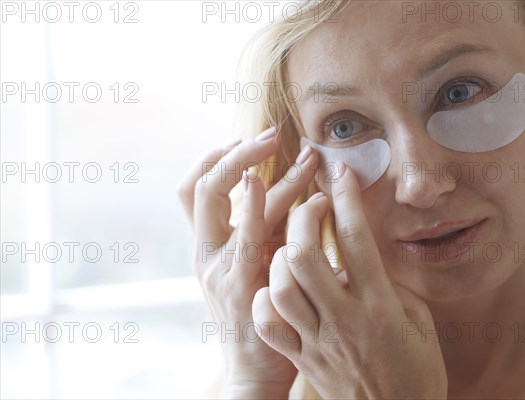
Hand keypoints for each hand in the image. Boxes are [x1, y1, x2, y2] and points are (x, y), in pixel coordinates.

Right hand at [177, 128, 318, 397]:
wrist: (255, 369)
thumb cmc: (261, 312)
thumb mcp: (254, 266)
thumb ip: (265, 232)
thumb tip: (289, 192)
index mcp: (207, 246)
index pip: (193, 189)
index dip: (213, 158)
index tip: (242, 138)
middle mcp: (206, 252)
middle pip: (202, 187)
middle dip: (236, 154)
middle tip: (272, 135)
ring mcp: (219, 267)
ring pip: (227, 202)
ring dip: (264, 171)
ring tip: (304, 156)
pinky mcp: (241, 284)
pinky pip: (247, 237)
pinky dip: (258, 204)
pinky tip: (278, 185)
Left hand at [251, 162, 447, 398]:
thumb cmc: (416, 369)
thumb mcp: (418, 320)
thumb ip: (389, 283)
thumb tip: (362, 253)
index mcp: (379, 305)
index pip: (356, 238)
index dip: (346, 197)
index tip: (340, 171)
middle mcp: (343, 319)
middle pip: (304, 255)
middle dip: (302, 216)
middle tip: (313, 203)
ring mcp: (317, 340)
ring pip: (280, 287)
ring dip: (280, 255)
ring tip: (293, 244)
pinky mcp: (301, 358)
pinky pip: (269, 323)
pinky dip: (267, 298)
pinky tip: (278, 286)